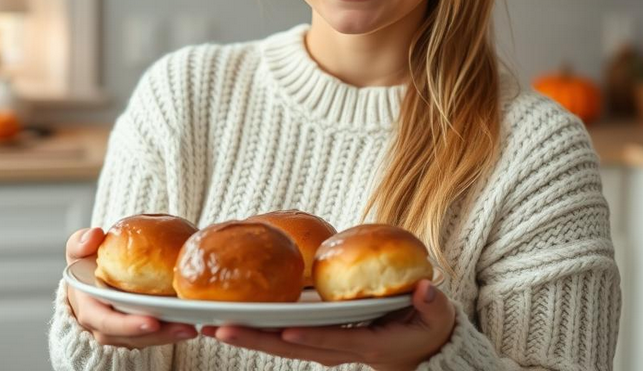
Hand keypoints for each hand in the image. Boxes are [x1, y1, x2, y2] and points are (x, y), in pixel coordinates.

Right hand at [65, 227, 197, 348]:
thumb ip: (81, 242)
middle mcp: (103, 326)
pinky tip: (191, 323)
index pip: (105, 321)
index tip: (151, 321)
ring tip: (192, 327)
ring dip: (169, 336)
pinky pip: (154, 335)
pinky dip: (171, 331)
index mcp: (88, 307)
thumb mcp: (79, 250)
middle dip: (158, 334)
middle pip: (130, 336)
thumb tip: (94, 235)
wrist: (89, 277)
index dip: (126, 325)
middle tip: (184, 326)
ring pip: (145, 339)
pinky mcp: (136, 331)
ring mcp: (120, 331)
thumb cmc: (85, 263)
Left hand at [201, 280, 455, 369]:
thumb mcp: (436, 318)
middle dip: (254, 338)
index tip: (280, 329)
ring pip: (279, 344)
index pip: (330, 341)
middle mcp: (337, 350)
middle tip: (217, 327)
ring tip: (206, 324)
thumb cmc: (426, 330)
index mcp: (365, 345)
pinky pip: (281, 335)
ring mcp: (323, 346)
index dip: (306, 336)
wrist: (420, 352)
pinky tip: (227, 317)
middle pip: (290, 346)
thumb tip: (426, 290)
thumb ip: (432, 305)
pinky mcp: (315, 338)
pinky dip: (255, 329)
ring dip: (244, 335)